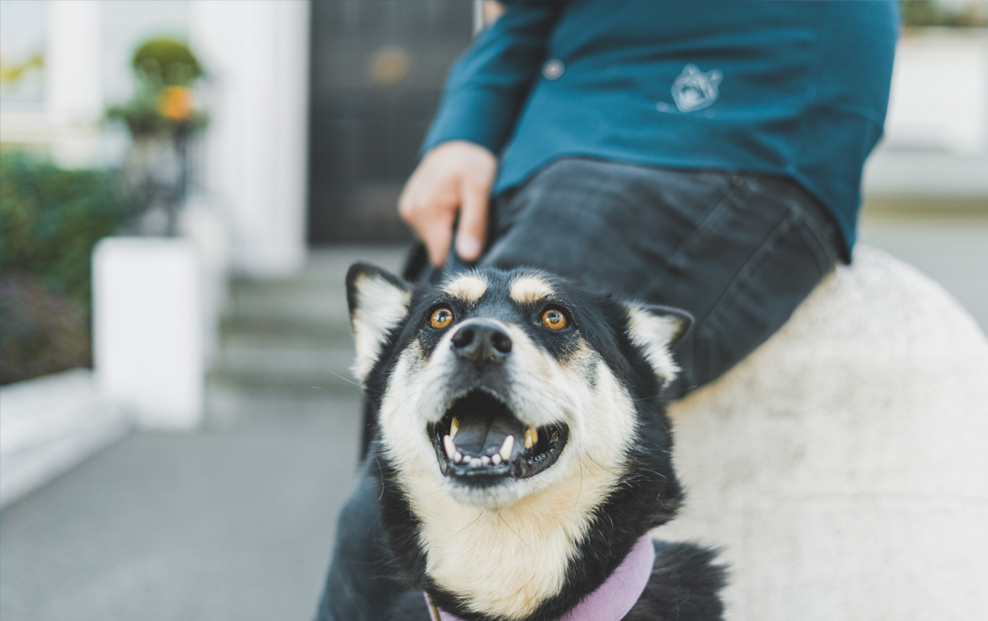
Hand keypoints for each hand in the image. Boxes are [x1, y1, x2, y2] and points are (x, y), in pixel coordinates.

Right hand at [398, 141, 496, 265]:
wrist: (456, 142)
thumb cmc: (469, 161)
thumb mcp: (480, 189)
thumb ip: (474, 224)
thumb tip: (468, 255)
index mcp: (427, 211)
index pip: (441, 255)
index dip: (459, 254)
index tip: (474, 240)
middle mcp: (412, 213)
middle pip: (437, 248)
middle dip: (456, 239)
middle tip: (469, 215)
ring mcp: (408, 211)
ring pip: (433, 239)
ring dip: (449, 229)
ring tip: (460, 206)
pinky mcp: (409, 209)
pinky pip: (427, 228)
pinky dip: (441, 222)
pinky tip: (450, 206)